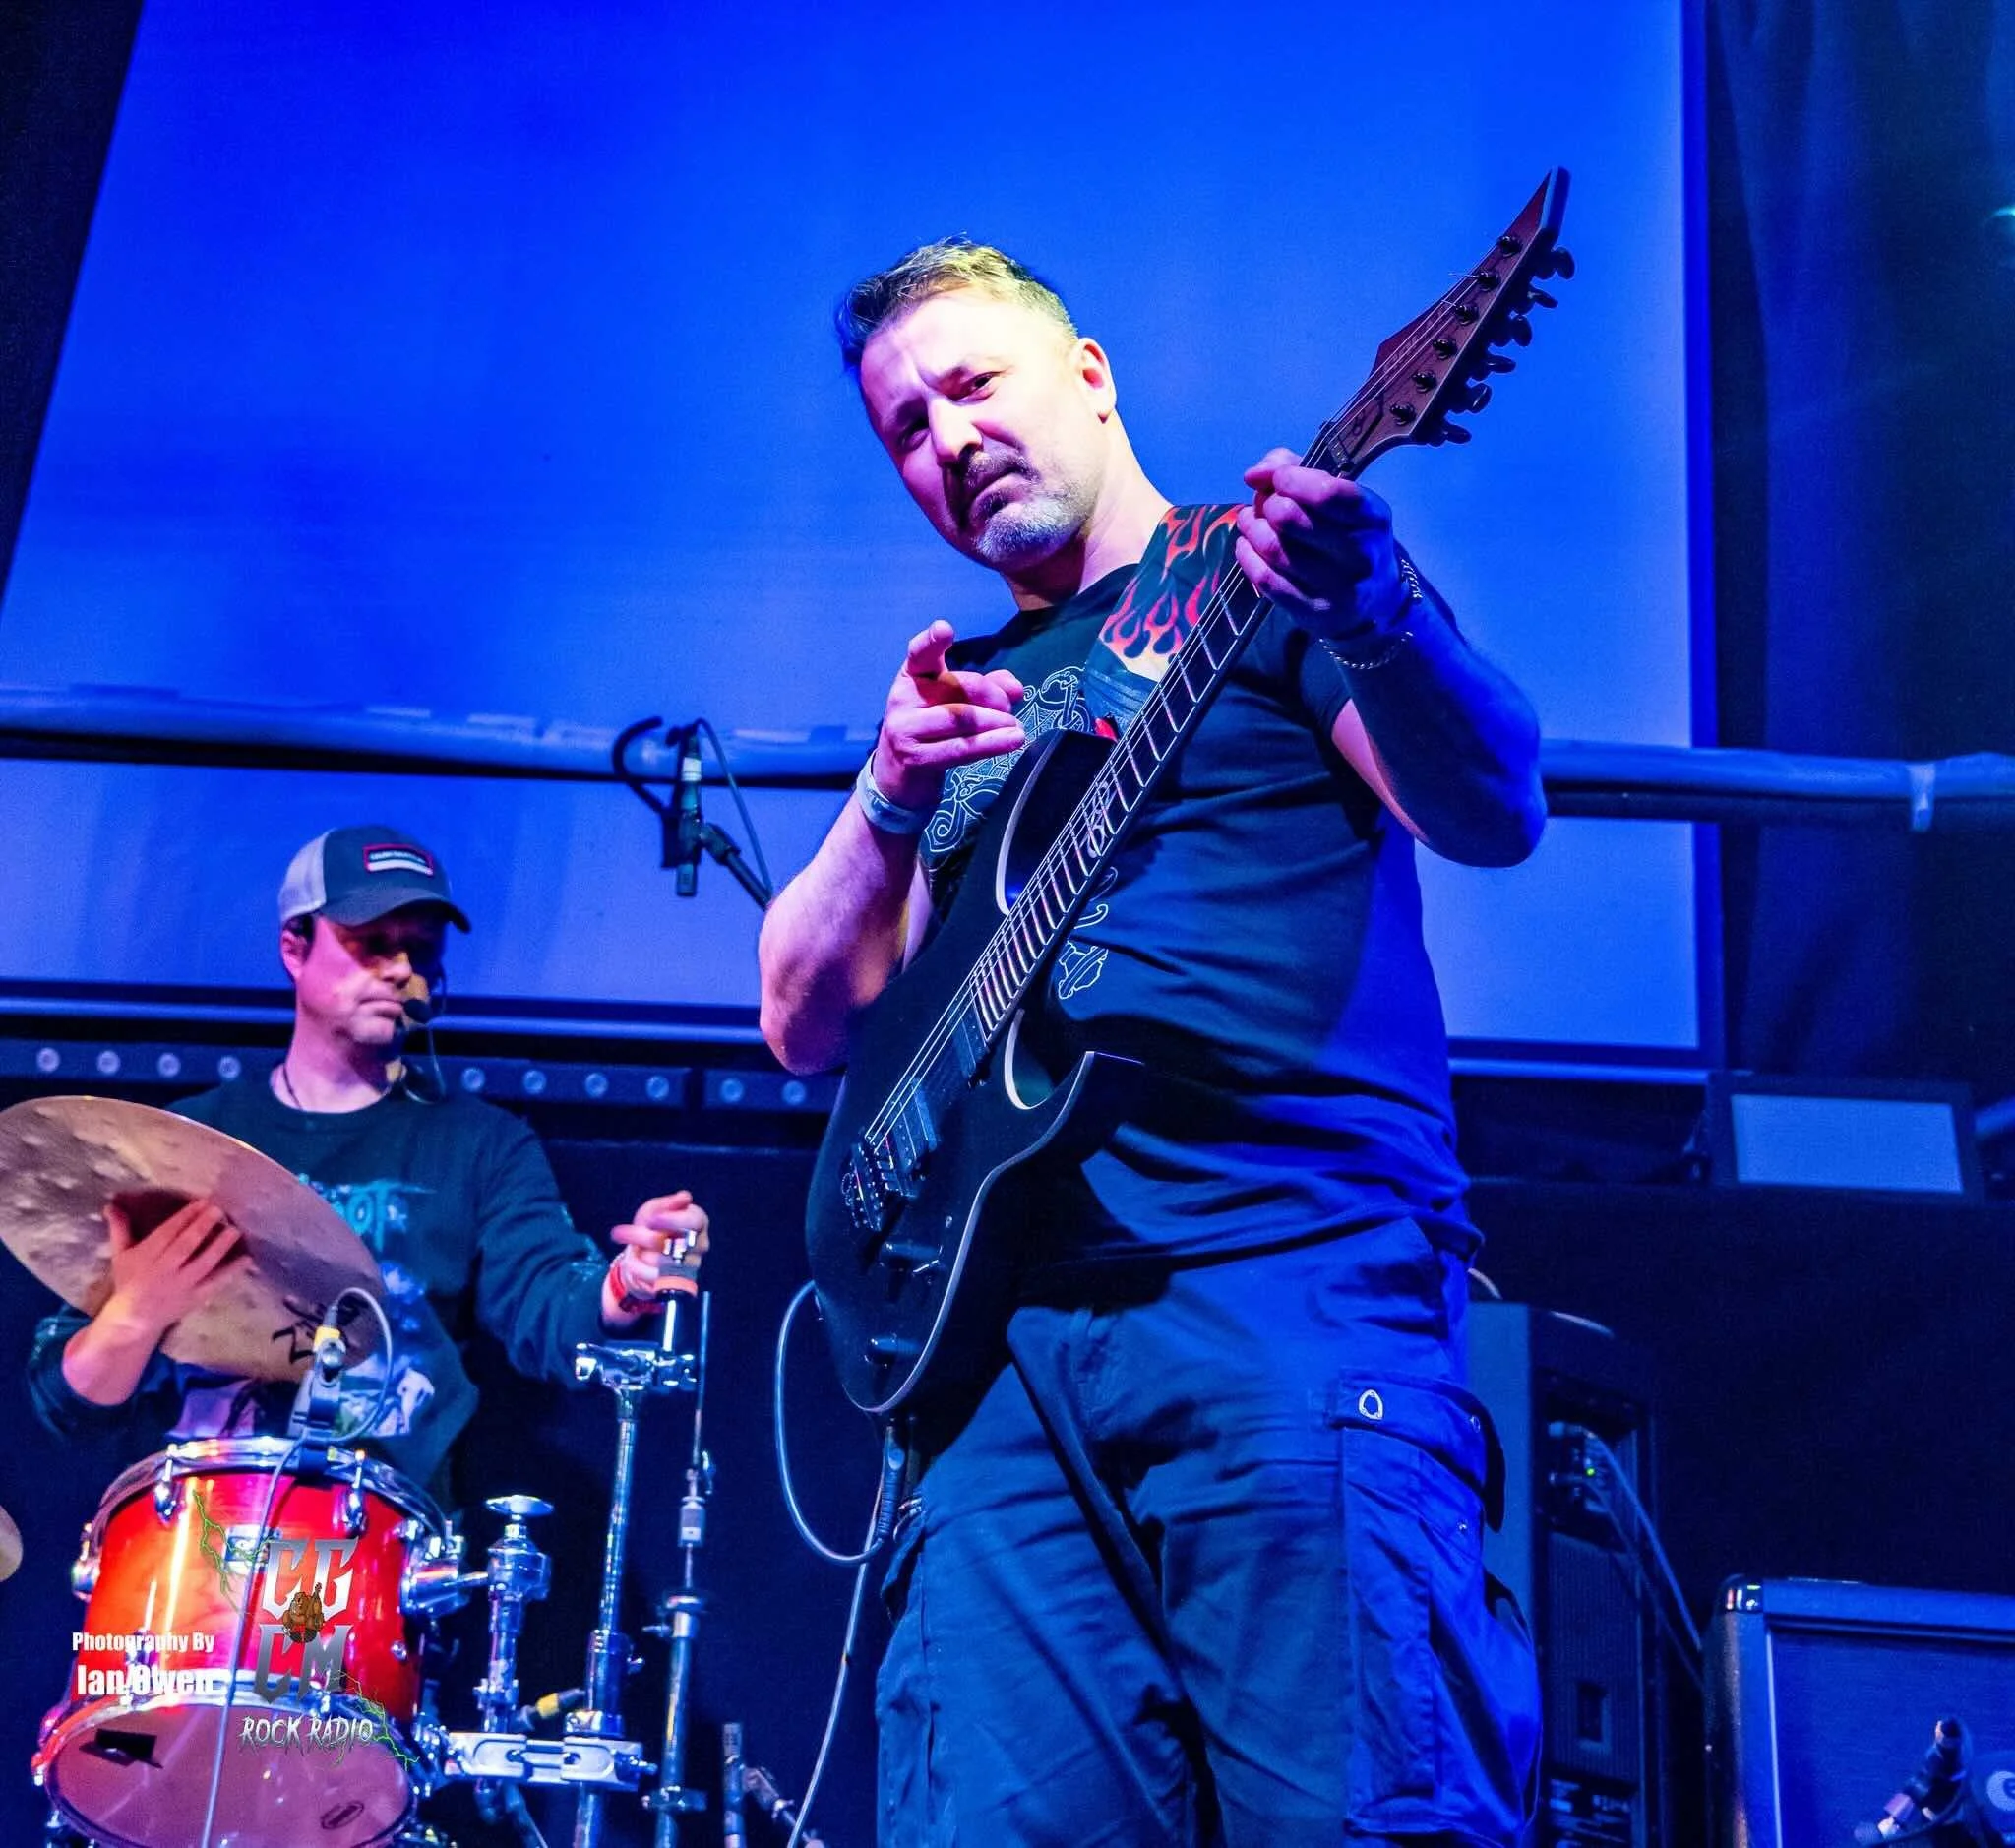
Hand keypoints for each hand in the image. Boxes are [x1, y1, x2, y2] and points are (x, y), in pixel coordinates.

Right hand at [101, 1196, 245, 1340]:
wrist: (133, 1320)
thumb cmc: (129, 1282)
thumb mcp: (121, 1254)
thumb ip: (120, 1229)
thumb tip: (111, 1204)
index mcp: (146, 1257)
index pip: (167, 1234)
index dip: (184, 1218)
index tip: (201, 1202)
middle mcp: (164, 1271)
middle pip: (185, 1246)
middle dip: (201, 1227)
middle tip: (218, 1210)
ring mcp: (181, 1286)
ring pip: (203, 1264)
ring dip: (219, 1246)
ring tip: (234, 1230)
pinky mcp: (195, 1298)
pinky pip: (215, 1284)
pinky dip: (232, 1272)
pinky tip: (247, 1258)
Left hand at [607, 1189, 710, 1311]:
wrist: (643, 1255)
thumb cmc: (653, 1226)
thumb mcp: (654, 1210)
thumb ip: (666, 1204)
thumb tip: (685, 1197)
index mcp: (698, 1224)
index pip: (694, 1222)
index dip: (672, 1220)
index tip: (653, 1219)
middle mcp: (699, 1246)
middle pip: (675, 1243)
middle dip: (646, 1237)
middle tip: (621, 1232)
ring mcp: (689, 1267)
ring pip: (660, 1261)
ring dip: (639, 1251)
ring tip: (630, 1246)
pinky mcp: (674, 1284)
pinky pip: (651, 1277)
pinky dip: (637, 1267)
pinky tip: (632, 1261)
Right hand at [871, 621, 1025, 811]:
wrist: (898, 776)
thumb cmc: (931, 729)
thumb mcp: (953, 702)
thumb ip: (985, 688)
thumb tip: (1016, 688)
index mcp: (911, 676)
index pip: (919, 653)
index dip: (931, 640)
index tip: (945, 629)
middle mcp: (903, 698)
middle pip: (955, 687)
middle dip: (991, 695)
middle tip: (1009, 708)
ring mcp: (905, 728)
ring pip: (960, 718)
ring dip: (995, 722)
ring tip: (1016, 729)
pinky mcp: (916, 758)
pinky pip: (960, 748)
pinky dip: (991, 744)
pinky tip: (1012, 741)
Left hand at [1234, 450, 1410, 640]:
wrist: (1376, 601)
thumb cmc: (1350, 536)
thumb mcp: (1343, 499)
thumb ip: (1299, 471)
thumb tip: (1255, 474)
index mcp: (1373, 516)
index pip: (1325, 492)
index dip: (1289, 479)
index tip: (1276, 479)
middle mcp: (1360, 553)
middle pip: (1289, 517)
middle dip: (1267, 504)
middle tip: (1264, 505)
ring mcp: (1338, 588)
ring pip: (1273, 548)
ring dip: (1251, 529)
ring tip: (1250, 522)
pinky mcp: (1314, 612)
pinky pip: (1266, 580)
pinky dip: (1247, 557)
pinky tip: (1247, 546)